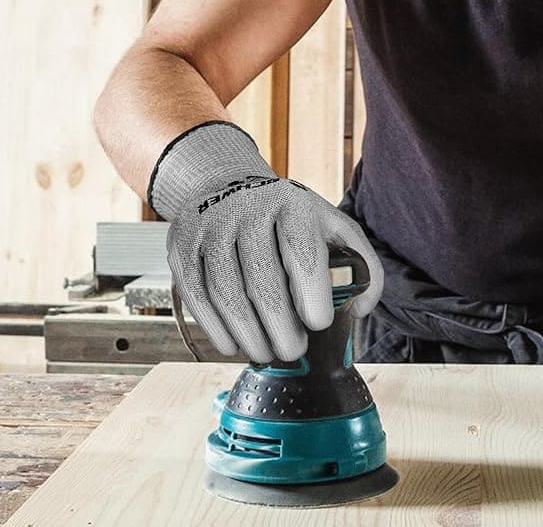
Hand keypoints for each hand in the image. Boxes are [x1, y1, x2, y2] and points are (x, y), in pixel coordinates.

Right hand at [150, 122, 383, 362]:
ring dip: (248, 333)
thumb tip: (359, 309)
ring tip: (266, 354)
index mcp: (293, 207)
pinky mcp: (182, 246)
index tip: (319, 325)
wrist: (229, 187)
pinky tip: (233, 345)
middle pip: (261, 279)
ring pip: (225, 291)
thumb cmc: (290, 220)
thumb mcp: (333, 228)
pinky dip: (215, 327)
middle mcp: (248, 211)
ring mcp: (210, 227)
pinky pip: (196, 294)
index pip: (302, 252)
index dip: (311, 294)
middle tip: (292, 352)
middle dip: (279, 326)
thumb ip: (360, 266)